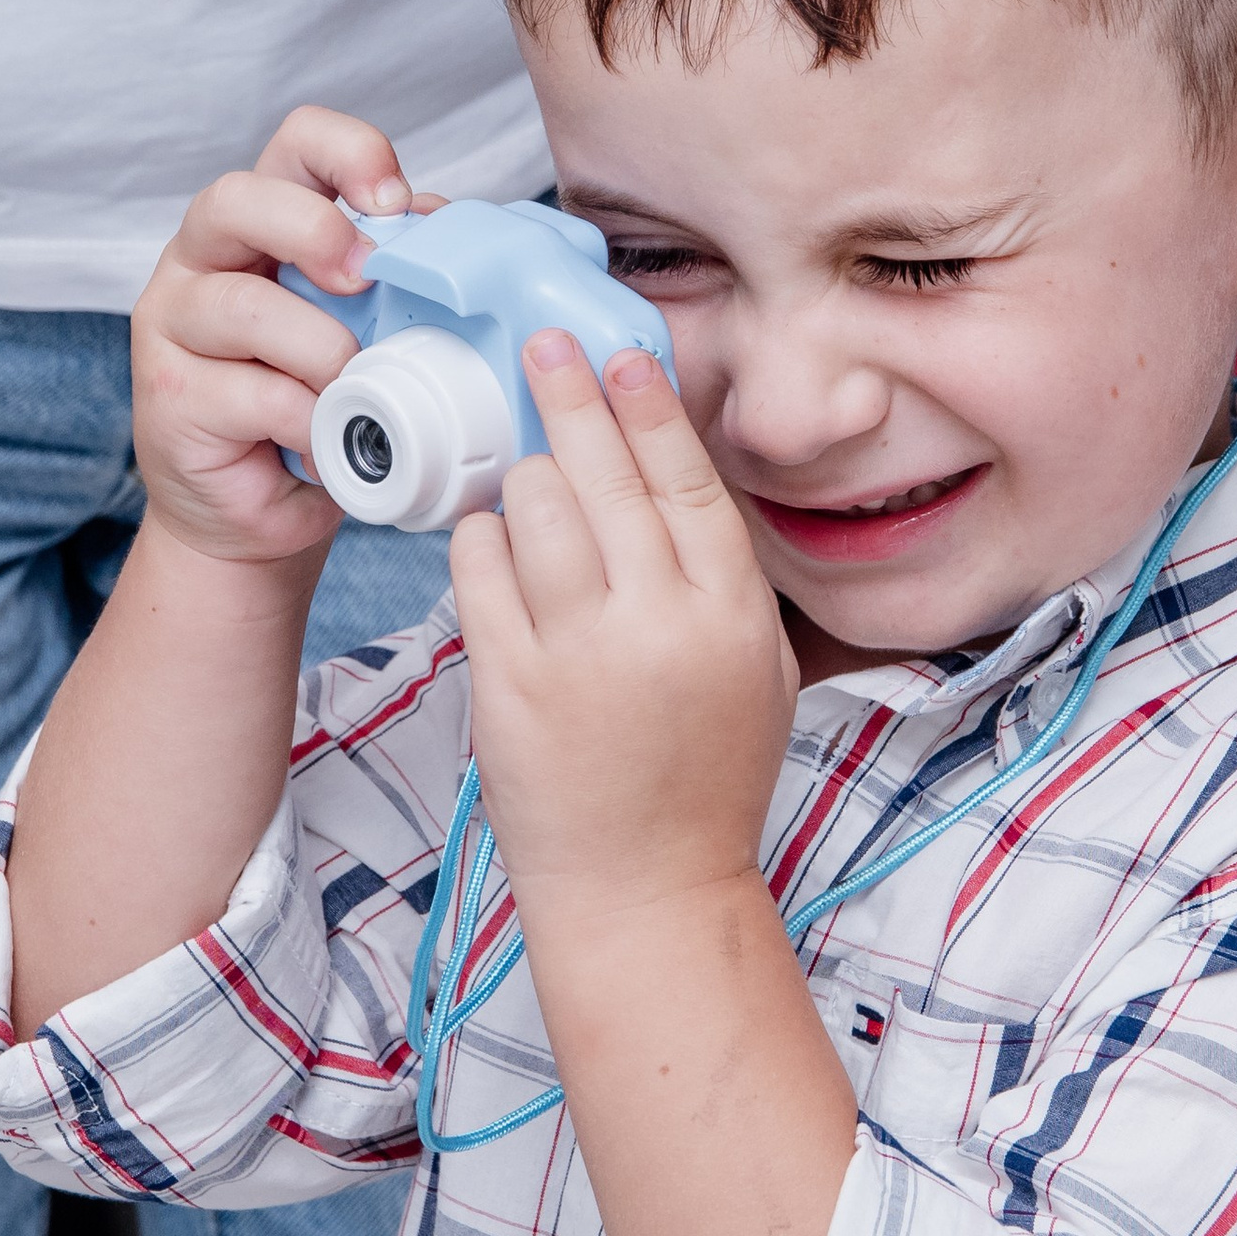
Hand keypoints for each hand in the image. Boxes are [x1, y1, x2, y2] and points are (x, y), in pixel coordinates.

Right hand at [132, 107, 437, 570]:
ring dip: (320, 347)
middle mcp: (205, 257)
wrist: (263, 509)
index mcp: (264, 221)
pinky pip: (248, 394)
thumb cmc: (322, 403)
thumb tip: (442, 227)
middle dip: (315, 231)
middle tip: (363, 279)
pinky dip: (305, 418)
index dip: (348, 153)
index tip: (394, 201)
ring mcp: (174, 323)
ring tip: (353, 384)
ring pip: (244, 304)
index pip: (295, 143)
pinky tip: (324, 437)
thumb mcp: (369, 325)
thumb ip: (396, 271)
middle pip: (238, 198)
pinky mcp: (166, 394)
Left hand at [449, 335, 798, 921]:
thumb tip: (672, 470)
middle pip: (606, 476)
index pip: (685, 480)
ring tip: (525, 471)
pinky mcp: (510, 684)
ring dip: (523, 475)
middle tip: (544, 345)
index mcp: (730, 613)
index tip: (621, 354)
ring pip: (535, 510)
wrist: (646, 890)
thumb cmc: (705, 776)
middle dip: (571, 397)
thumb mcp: (757, 669)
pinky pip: (480, 571)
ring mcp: (578, 654)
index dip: (650, 408)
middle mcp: (658, 624)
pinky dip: (480, 538)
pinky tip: (489, 533)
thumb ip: (720, 576)